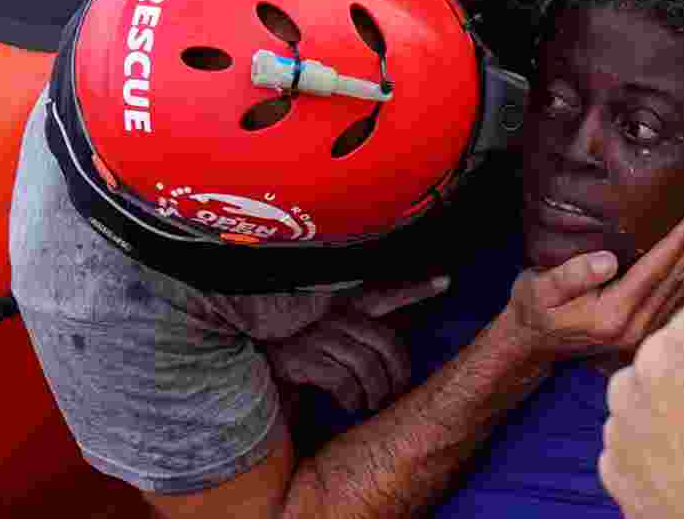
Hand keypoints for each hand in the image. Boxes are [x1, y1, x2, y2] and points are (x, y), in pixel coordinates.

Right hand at [263, 276, 450, 411]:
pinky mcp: (299, 359)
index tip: (445, 280)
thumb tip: (388, 344)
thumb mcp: (322, 330)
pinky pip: (341, 381)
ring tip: (373, 403)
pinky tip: (350, 405)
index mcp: (339, 302)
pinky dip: (351, 399)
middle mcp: (329, 313)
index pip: (384, 291)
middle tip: (397, 390)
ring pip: (366, 365)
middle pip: (384, 340)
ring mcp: (314, 334)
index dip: (415, 287)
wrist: (238, 356)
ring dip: (376, 392)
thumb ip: (354, 330)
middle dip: (398, 370)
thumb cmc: (287, 348)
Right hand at [502, 201, 683, 361]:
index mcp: (613, 316)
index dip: (679, 241)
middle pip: (678, 278)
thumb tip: (608, 261)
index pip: (655, 271)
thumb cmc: (535, 308)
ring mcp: (644, 333)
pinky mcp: (647, 331)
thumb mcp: (540, 288)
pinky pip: (679, 298)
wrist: (532, 342)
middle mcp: (635, 327)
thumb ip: (572, 275)